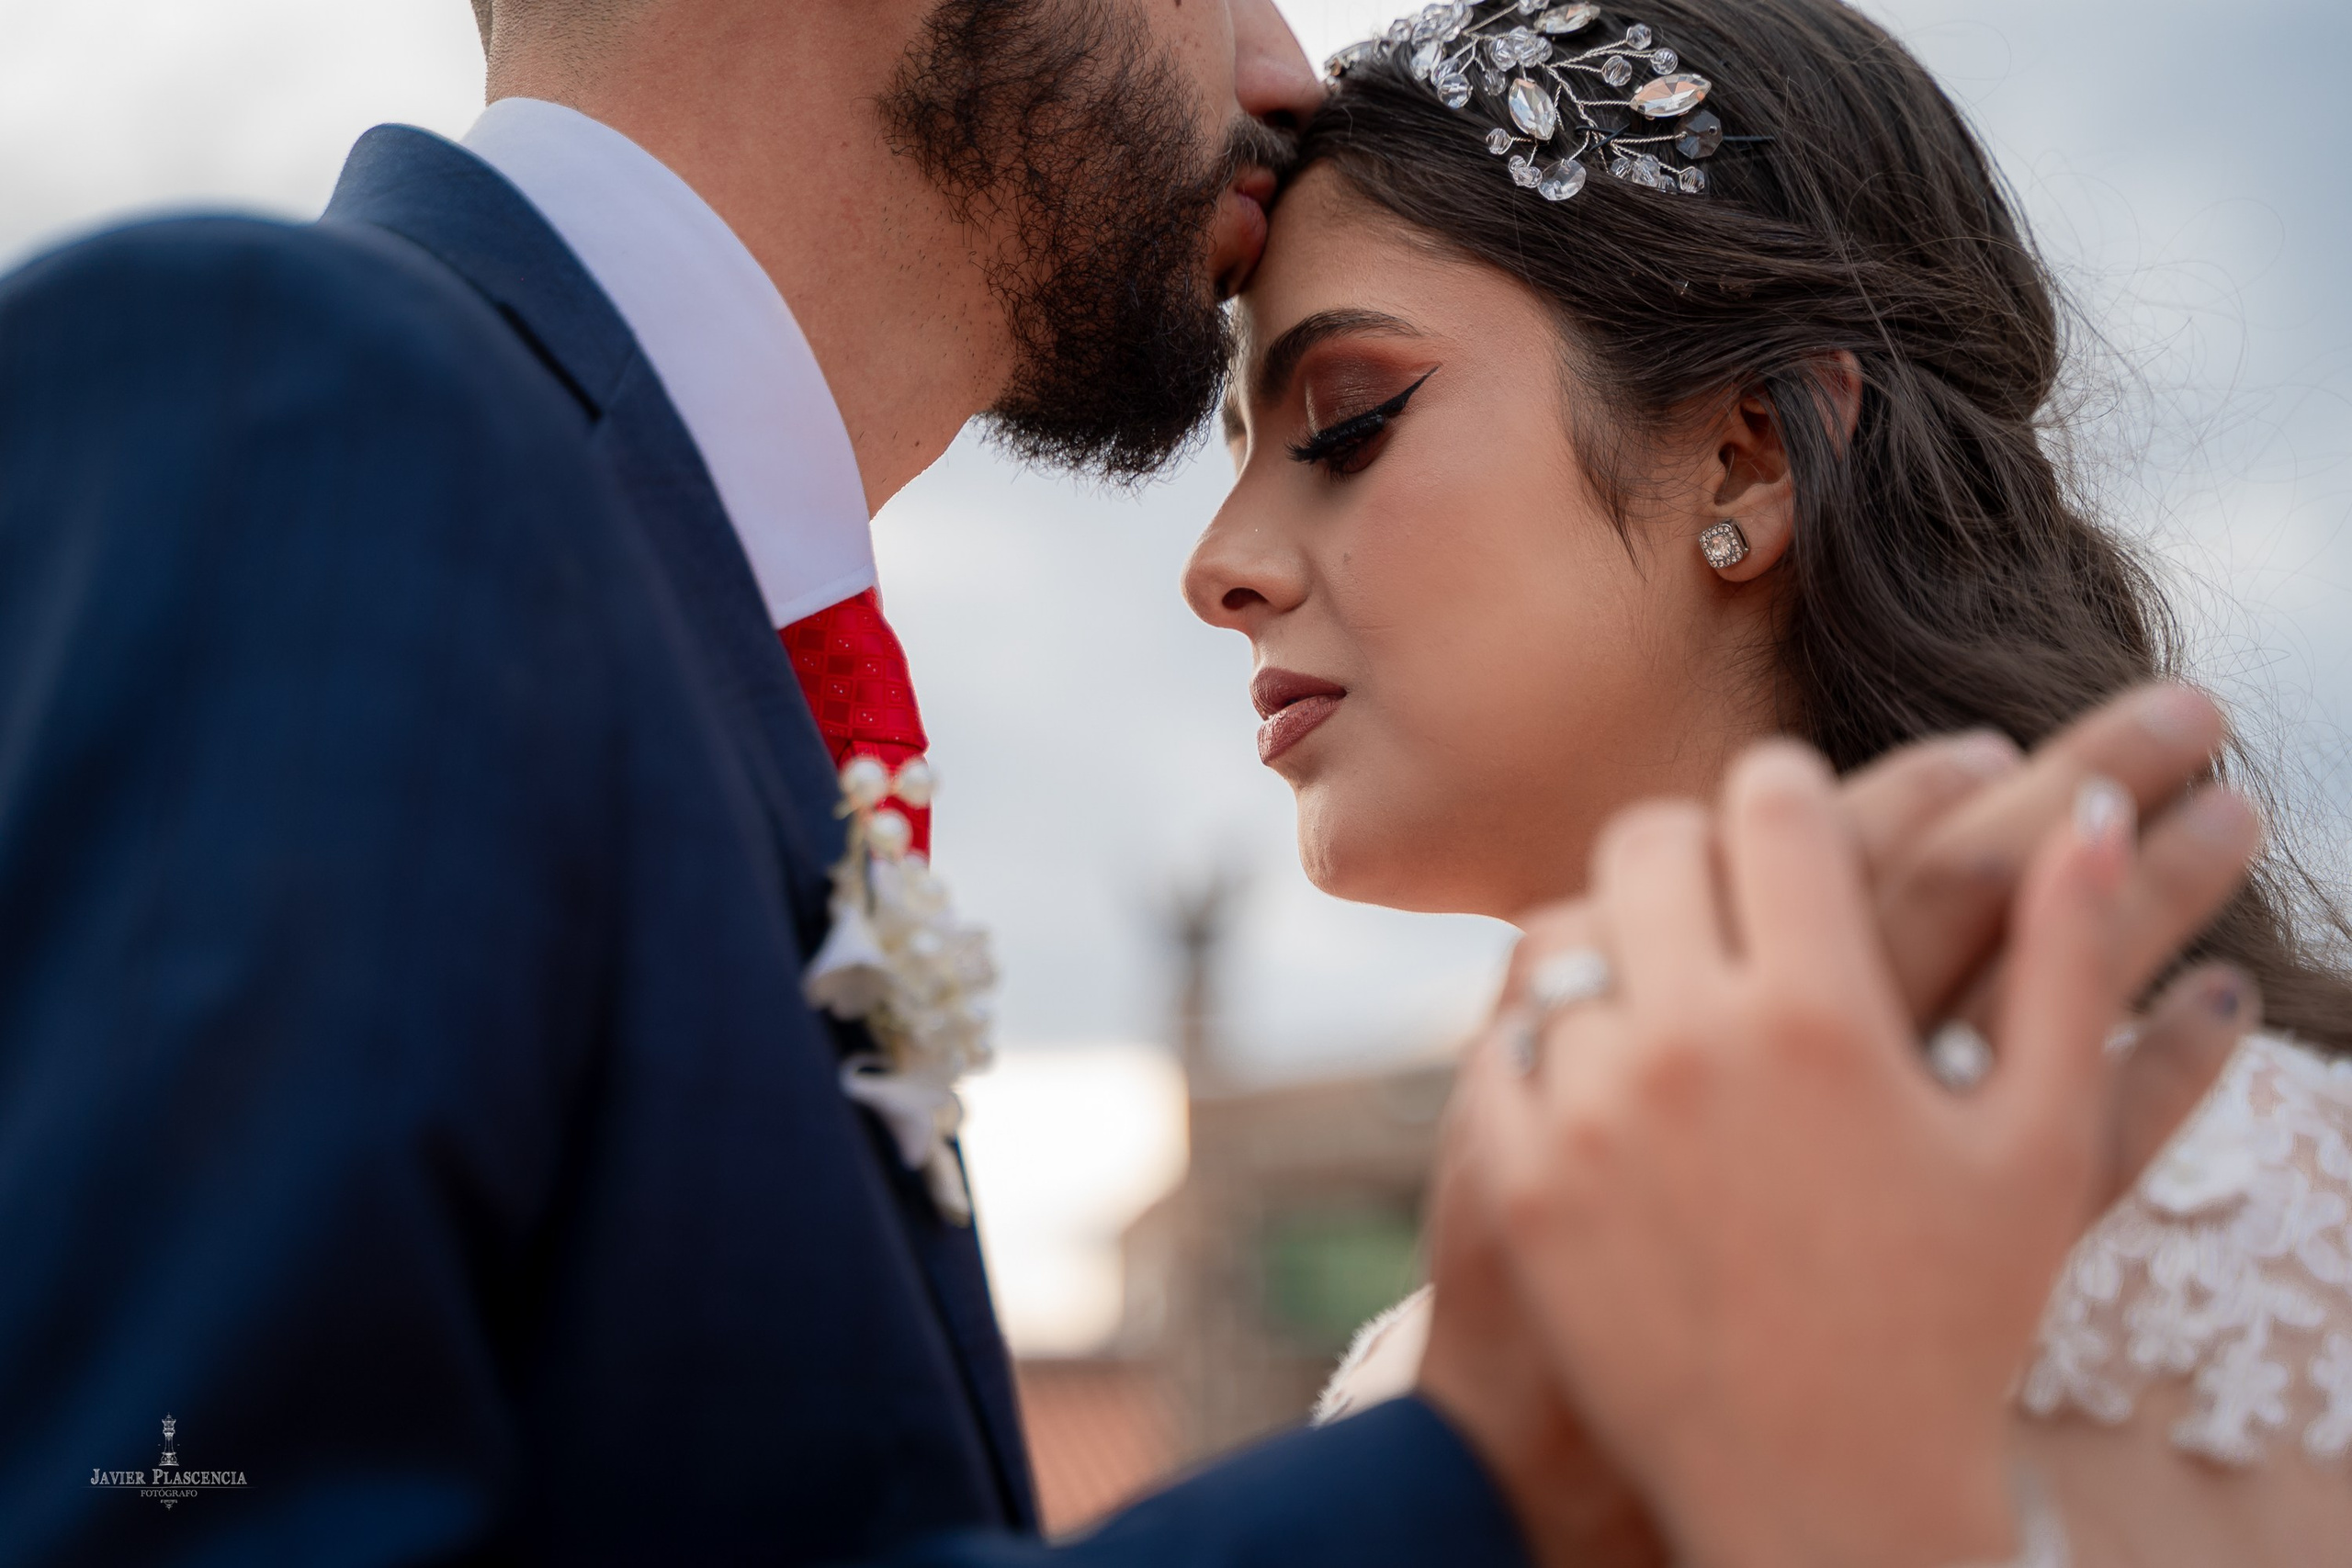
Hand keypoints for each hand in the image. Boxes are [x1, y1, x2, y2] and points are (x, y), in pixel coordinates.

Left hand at [1454, 742, 2257, 1567]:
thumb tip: (2095, 819)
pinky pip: (1501, 1034)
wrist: (1820, 1492)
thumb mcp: (2042, 1149)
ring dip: (1617, 941)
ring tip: (1665, 984)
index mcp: (1824, 1019)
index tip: (1794, 815)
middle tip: (1720, 887)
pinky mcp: (1516, 1179)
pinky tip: (1601, 1064)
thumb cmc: (1950, 1325)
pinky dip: (1542, 1029)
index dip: (1789, 788)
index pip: (1776, 803)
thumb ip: (2069, 966)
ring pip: (1564, 932)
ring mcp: (1585, 1112)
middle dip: (1691, 846)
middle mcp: (1688, 1046)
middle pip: (1649, 842)